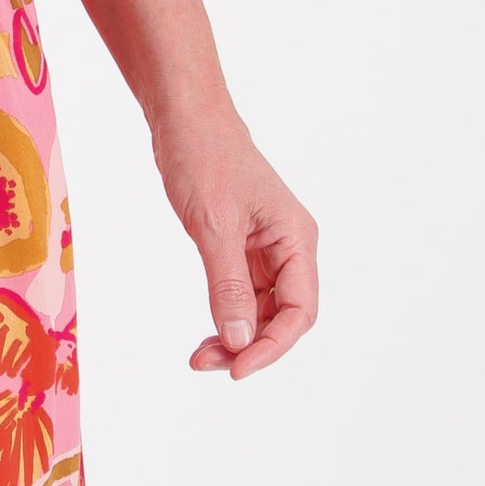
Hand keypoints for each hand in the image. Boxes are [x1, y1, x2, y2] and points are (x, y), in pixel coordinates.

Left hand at [151, 102, 318, 378]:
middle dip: (249, 345)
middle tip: (207, 364)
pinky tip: (208, 330)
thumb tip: (238, 340)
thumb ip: (228, 285)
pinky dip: (227, 313)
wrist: (185, 117)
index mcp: (296, 239)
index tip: (238, 368)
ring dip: (236, 334)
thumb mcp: (214, 226)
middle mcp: (289, 246)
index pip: (299, 311)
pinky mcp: (243, 244)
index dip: (273, 346)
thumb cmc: (204, 157)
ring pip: (262, 308)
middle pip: (282, 315)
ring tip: (201, 355)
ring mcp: (267, 246)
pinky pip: (243, 291)